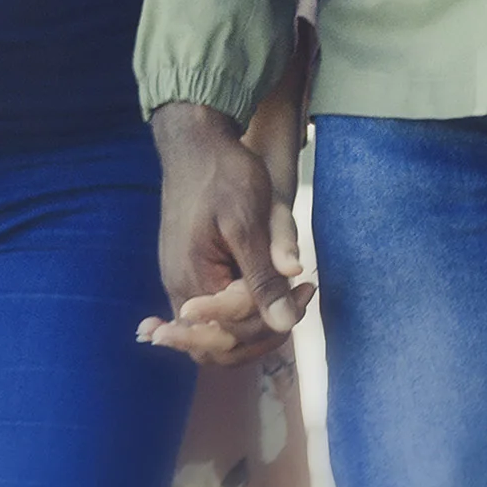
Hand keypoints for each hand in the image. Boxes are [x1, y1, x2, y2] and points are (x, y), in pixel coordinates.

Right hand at [142, 100, 308, 366]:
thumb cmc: (223, 175)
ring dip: (256, 319)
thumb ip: (262, 279)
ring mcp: (180, 278)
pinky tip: (264, 288)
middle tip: (301, 297)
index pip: (234, 335)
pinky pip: (212, 308)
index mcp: (193, 280)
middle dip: (264, 331)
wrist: (194, 140)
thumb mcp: (249, 224)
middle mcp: (180, 287)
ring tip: (292, 289)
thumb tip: (283, 325)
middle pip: (220, 345)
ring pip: (218, 329)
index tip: (306, 290)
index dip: (274, 323)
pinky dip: (241, 306)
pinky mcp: (187, 267)